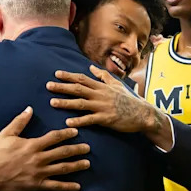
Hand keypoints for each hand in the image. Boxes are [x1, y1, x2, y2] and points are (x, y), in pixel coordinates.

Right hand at [0, 107, 89, 190]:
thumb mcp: (6, 135)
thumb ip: (19, 122)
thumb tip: (29, 108)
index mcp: (32, 145)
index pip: (54, 137)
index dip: (66, 134)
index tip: (76, 132)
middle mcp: (38, 159)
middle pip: (62, 152)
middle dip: (77, 149)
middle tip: (88, 147)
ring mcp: (38, 173)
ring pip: (62, 168)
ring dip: (76, 166)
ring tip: (88, 163)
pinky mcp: (36, 185)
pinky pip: (55, 186)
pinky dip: (67, 186)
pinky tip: (77, 186)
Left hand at [48, 66, 166, 135]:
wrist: (142, 114)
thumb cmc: (129, 99)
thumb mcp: (116, 84)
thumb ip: (103, 76)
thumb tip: (91, 67)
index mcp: (102, 87)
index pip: (82, 79)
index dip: (69, 76)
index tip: (56, 74)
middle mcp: (100, 95)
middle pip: (78, 89)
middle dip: (62, 87)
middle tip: (48, 86)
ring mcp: (103, 106)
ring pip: (81, 103)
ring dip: (66, 103)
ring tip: (52, 103)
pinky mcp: (106, 119)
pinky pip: (90, 120)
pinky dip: (79, 121)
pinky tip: (68, 123)